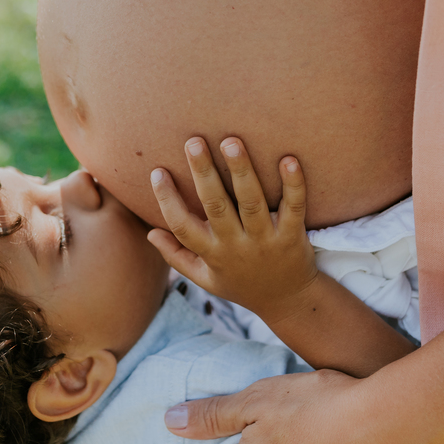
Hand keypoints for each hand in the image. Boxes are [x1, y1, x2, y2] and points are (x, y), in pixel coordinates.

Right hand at [147, 136, 317, 324]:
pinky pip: (294, 208)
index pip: (182, 226)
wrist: (288, 302)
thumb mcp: (205, 278)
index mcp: (212, 253)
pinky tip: (288, 160)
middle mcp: (236, 246)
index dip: (167, 200)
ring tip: (231, 141)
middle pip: (216, 206)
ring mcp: (266, 241)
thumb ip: (177, 256)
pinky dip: (293, 185)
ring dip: (241, 171)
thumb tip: (150, 234)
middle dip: (203, 173)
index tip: (157, 171)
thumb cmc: (242, 284)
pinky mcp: (293, 237)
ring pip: (252, 203)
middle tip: (193, 141)